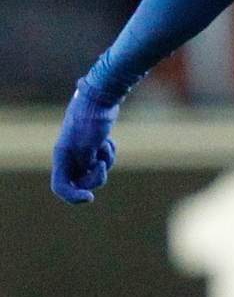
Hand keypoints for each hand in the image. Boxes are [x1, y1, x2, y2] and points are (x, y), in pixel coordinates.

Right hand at [51, 80, 121, 202]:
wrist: (100, 99)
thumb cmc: (91, 120)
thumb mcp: (88, 146)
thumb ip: (86, 165)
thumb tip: (88, 173)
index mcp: (62, 157)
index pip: (61, 186)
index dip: (73, 196)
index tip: (90, 197)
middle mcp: (70, 156)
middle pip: (82, 182)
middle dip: (95, 177)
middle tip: (101, 164)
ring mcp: (82, 151)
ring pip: (96, 172)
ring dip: (106, 162)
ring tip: (105, 145)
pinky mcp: (94, 145)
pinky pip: (104, 160)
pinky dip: (109, 153)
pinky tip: (108, 140)